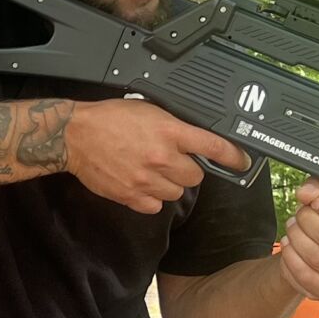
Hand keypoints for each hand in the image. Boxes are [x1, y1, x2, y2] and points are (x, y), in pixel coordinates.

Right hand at [63, 98, 251, 214]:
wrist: (76, 136)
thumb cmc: (109, 119)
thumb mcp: (149, 111)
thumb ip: (174, 126)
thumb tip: (195, 139)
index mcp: (169, 131)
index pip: (214, 147)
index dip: (234, 157)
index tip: (242, 162)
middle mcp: (162, 157)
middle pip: (196, 176)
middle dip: (188, 169)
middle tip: (172, 160)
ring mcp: (147, 179)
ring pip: (177, 193)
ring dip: (170, 184)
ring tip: (153, 171)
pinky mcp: (131, 196)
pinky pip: (156, 206)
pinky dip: (153, 198)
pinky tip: (143, 184)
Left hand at [277, 179, 318, 301]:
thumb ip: (318, 188)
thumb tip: (306, 193)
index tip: (316, 202)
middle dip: (307, 221)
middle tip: (299, 215)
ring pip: (316, 257)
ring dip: (296, 239)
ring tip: (292, 229)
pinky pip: (305, 276)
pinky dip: (291, 259)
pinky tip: (289, 247)